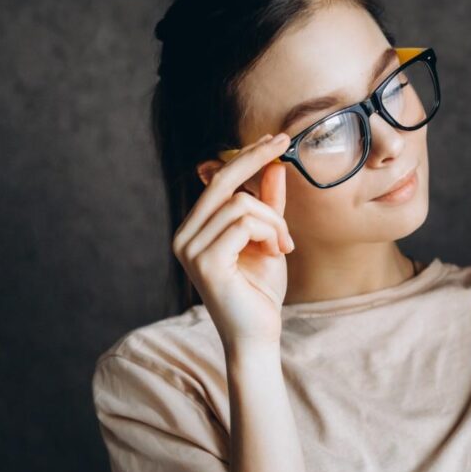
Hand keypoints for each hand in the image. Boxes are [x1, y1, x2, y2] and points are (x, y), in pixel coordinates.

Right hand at [171, 133, 295, 350]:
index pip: (219, 179)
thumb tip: (275, 166)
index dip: (248, 156)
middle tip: (285, 144)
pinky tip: (277, 252)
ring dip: (275, 222)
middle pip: (223, 180)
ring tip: (284, 245)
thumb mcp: (269, 238)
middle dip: (258, 158)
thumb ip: (269, 205)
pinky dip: (271, 233)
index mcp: (195, 228)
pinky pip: (245, 224)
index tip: (276, 137)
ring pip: (242, 204)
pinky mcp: (204, 261)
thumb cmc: (261, 290)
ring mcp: (190, 248)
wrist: (258, 333)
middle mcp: (185, 235)